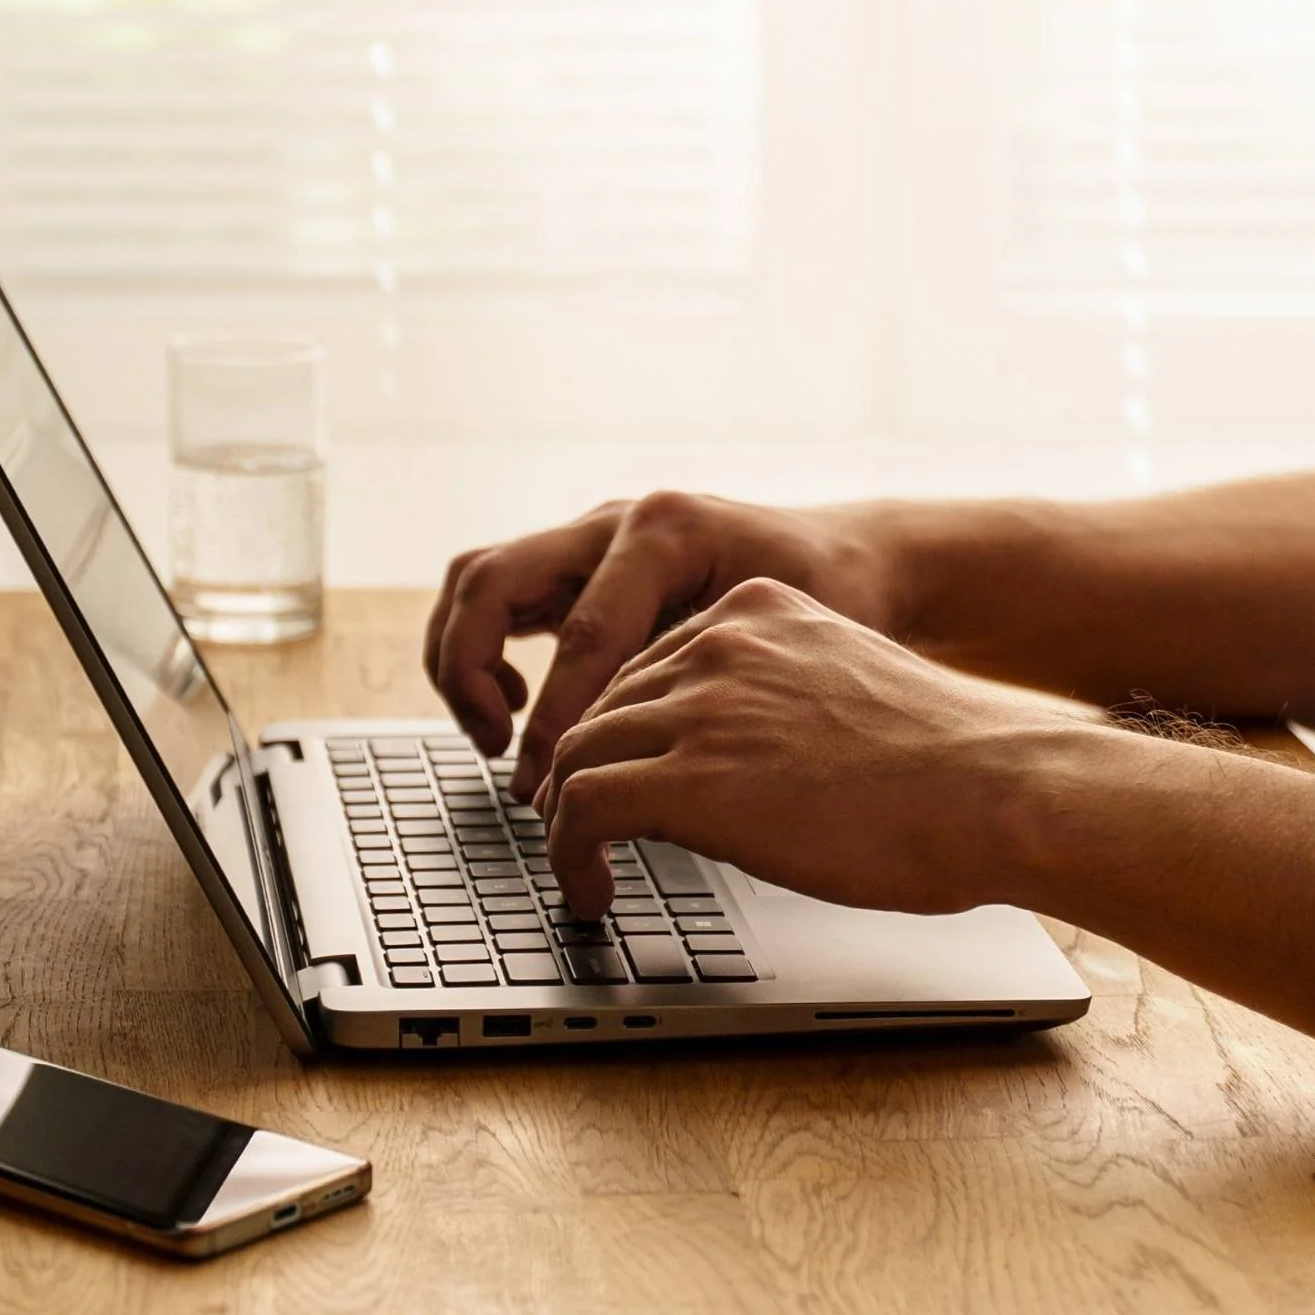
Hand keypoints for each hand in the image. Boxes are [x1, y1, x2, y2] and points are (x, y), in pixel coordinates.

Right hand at [423, 492, 904, 796]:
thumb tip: (643, 774)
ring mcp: (591, 537)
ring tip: (496, 732)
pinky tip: (527, 706)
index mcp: (666, 531)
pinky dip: (487, 653)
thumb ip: (713, 689)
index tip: (548, 792)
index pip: (582, 637)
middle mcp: (616, 521)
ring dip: (464, 660)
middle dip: (471, 672)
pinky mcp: (580, 564)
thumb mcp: (788, 638)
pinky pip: (501, 598)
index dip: (557, 725)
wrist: (849, 555)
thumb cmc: (834, 599)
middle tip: (496, 744)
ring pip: (477, 581)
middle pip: (489, 581)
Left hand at [535, 578, 1103, 919]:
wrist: (995, 788)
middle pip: (602, 707)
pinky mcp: (688, 777)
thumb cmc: (953, 766)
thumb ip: (786, 701)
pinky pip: (581, 809)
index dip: (626, 734)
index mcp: (761, 611)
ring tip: (582, 871)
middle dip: (583, 774)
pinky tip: (592, 891)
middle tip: (584, 833)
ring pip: (576, 755)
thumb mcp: (851, 690)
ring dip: (566, 822)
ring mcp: (700, 705)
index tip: (621, 779)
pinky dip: (568, 855)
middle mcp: (720, 643)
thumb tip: (751, 769)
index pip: (649, 665)